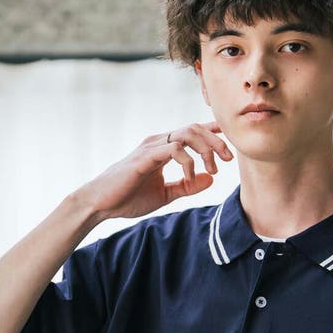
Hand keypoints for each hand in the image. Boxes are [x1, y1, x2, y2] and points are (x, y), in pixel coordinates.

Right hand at [74, 121, 233, 219]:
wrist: (101, 204)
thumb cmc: (129, 198)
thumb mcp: (166, 194)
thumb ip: (188, 186)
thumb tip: (211, 179)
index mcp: (164, 148)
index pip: (192, 132)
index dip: (213, 132)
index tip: (231, 142)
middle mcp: (159, 142)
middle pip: (194, 128)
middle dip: (216, 141)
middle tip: (228, 159)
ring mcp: (151, 147)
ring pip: (187, 134)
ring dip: (206, 149)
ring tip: (214, 168)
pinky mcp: (145, 156)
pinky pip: (174, 149)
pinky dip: (188, 161)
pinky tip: (191, 176)